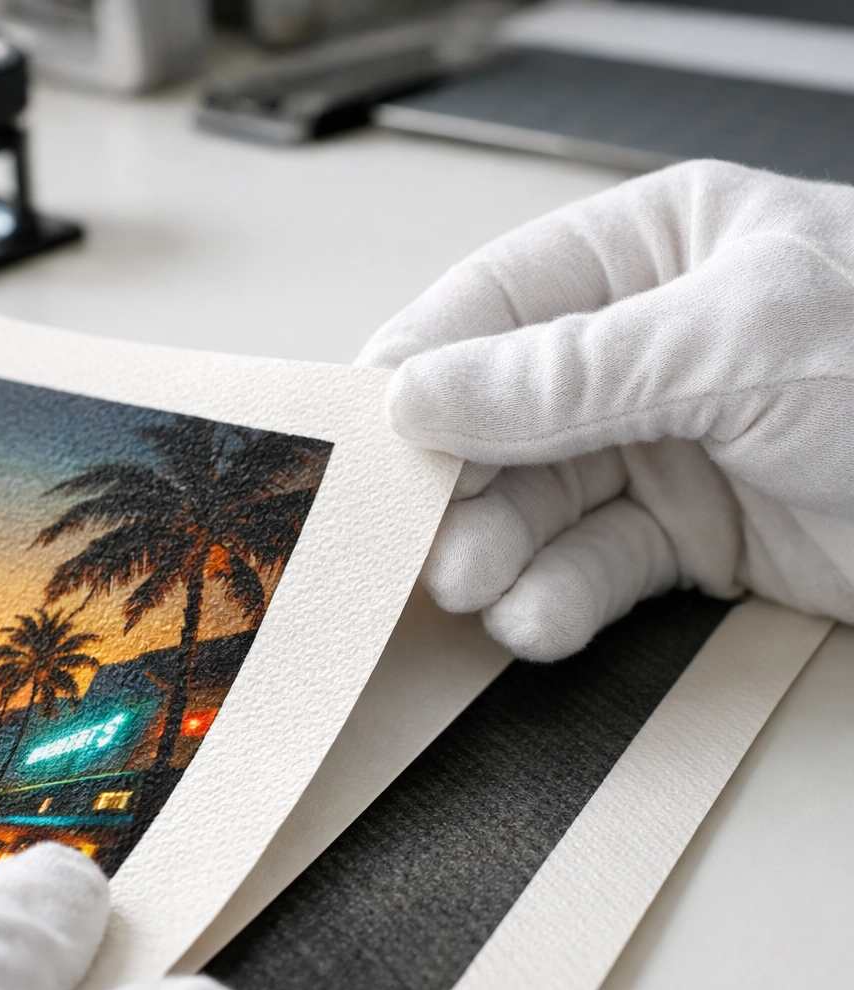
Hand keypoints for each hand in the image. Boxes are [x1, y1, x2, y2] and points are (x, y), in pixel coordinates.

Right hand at [359, 159, 853, 659]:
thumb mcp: (739, 342)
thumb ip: (570, 371)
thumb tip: (425, 392)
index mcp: (648, 256)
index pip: (494, 303)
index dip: (420, 364)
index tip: (364, 430)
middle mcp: (638, 350)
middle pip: (500, 415)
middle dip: (457, 481)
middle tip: (420, 537)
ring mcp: (656, 446)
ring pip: (535, 501)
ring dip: (497, 552)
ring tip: (475, 588)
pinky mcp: (683, 536)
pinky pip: (591, 566)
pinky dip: (557, 599)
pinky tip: (537, 620)